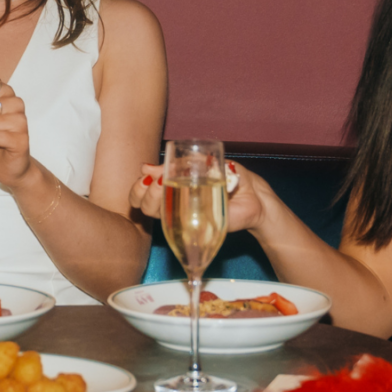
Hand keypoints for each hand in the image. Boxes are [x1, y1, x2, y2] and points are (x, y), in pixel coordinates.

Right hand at [128, 161, 268, 233]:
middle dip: (142, 190)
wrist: (253, 195)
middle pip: (141, 202)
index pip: (143, 191)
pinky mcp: (193, 227)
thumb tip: (145, 167)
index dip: (138, 186)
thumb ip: (177, 165)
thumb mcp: (202, 163)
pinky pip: (172, 224)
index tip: (146, 175)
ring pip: (151, 211)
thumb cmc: (230, 177)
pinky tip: (170, 196)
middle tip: (156, 181)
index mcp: (173, 188)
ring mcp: (181, 217)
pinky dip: (166, 210)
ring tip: (161, 185)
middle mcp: (172, 204)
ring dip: (151, 197)